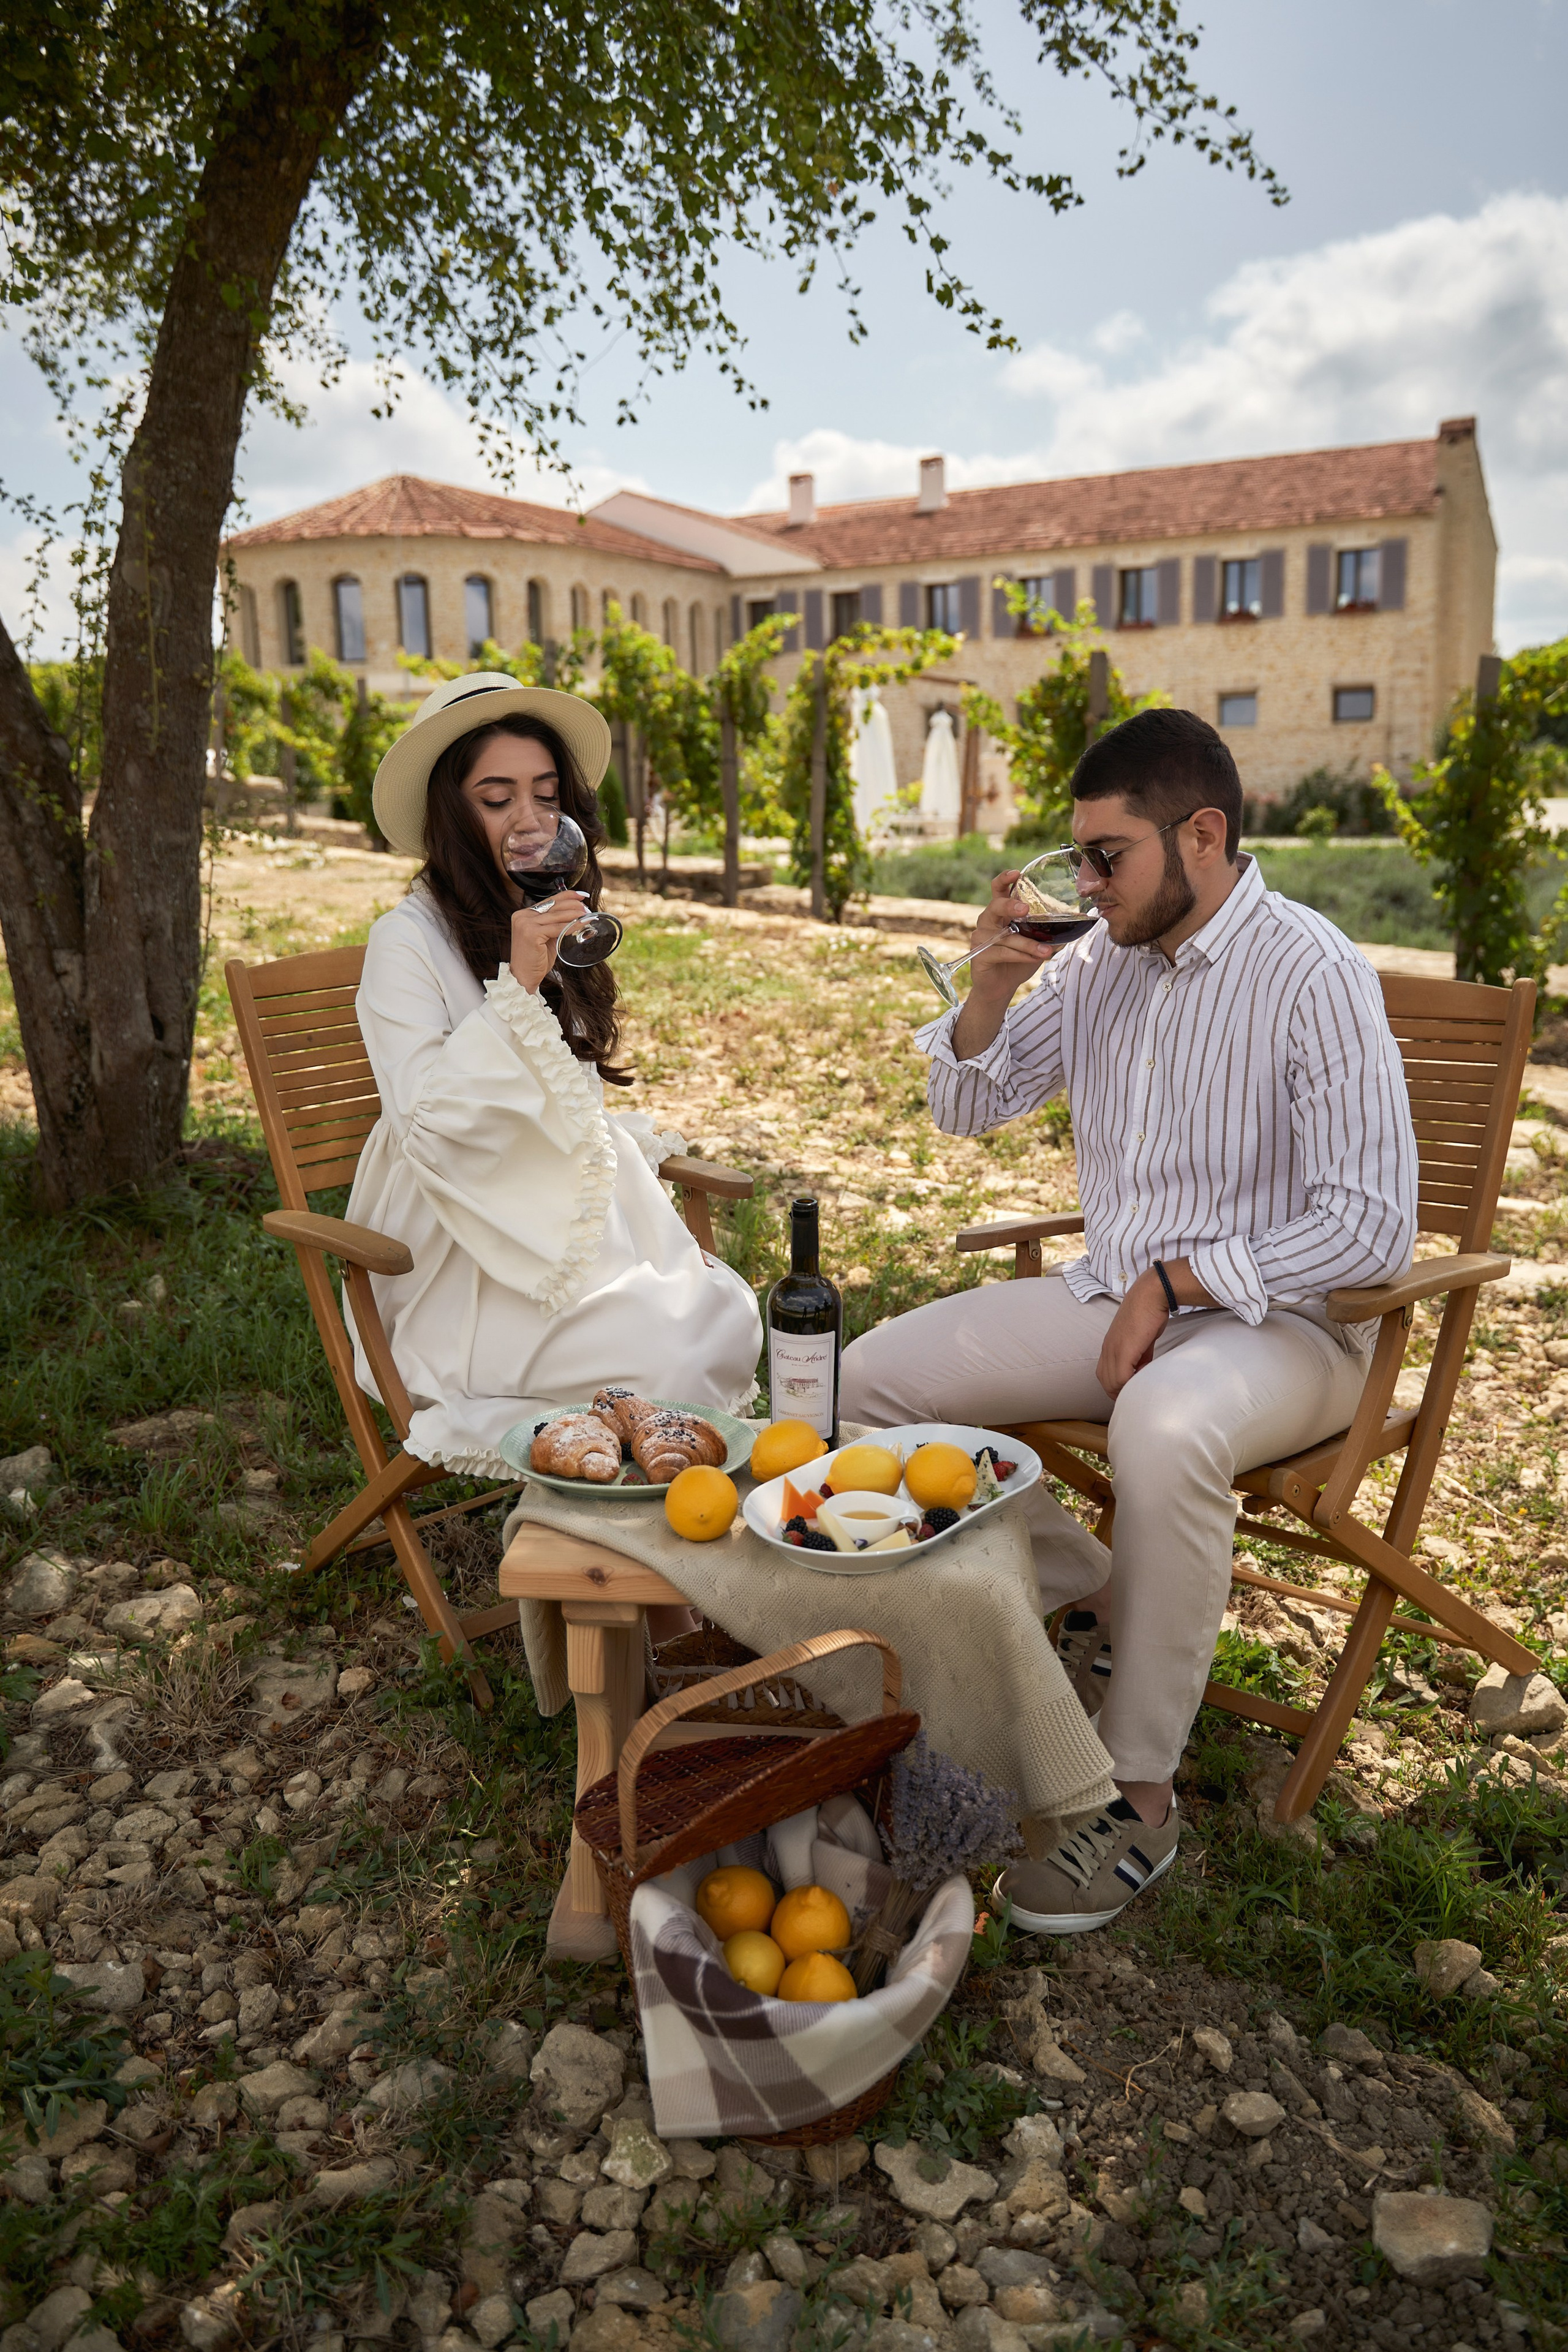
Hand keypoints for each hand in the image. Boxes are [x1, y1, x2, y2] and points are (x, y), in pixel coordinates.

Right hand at [509, 893, 589, 992]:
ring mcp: (526, 924)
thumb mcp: (546, 937)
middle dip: (573, 905)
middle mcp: (522, 916)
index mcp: (524, 914)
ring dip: (576, 914)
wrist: (524, 977)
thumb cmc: (535, 960)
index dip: (566, 896)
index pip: (549, 901)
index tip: (581, 895)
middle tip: (587, 909)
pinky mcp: (532, 933)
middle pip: (554, 906)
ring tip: (588, 915)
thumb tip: (575, 916)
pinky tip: (582, 924)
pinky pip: (558, 927)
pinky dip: (572, 925)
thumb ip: (555, 925)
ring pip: (557, 915)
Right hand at [966, 869, 1059, 997]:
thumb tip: (1077, 922)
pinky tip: (1034, 959)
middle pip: (995, 906)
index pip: (998, 889)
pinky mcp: (979, 955)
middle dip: (1010, 906)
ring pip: (1004, 936)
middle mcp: (988, 921)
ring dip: (1026, 943)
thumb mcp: (1035, 942)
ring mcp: (981, 938)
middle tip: (1025, 909)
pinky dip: (1020, 956)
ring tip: (1045, 951)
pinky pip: (1001, 952)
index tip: (1017, 873)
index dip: (1004, 879)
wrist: (1001, 987)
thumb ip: (1047, 931)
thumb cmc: (1018, 960)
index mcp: (1000, 913)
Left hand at [1095, 1268, 1170, 1398]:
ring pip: (1111, 1382)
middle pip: (1105, 1382)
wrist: (1150, 1296)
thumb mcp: (1141, 1339)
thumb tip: (1142, 1369)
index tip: (1131, 1389)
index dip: (1116, 1386)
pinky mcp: (1124, 1350)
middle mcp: (1107, 1349)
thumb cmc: (1148, 1314)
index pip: (1104, 1375)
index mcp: (1109, 1346)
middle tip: (1136, 1392)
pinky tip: (1143, 1377)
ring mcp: (1114, 1349)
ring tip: (1140, 1385)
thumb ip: (1140, 1355)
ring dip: (1125, 1389)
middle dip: (1119, 1392)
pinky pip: (1122, 1377)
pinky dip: (1131, 1383)